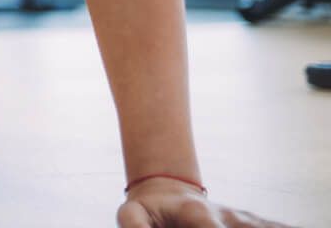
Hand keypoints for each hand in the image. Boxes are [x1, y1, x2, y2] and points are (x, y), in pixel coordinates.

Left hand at [118, 178, 295, 226]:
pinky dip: (282, 227)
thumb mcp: (131, 213)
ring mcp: (242, 222)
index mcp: (197, 211)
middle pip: (246, 227)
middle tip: (245, 225)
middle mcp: (227, 216)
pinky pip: (270, 225)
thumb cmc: (148, 208)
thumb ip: (136, 226)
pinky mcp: (249, 226)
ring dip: (274, 227)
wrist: (166, 190)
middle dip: (250, 227)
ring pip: (263, 226)